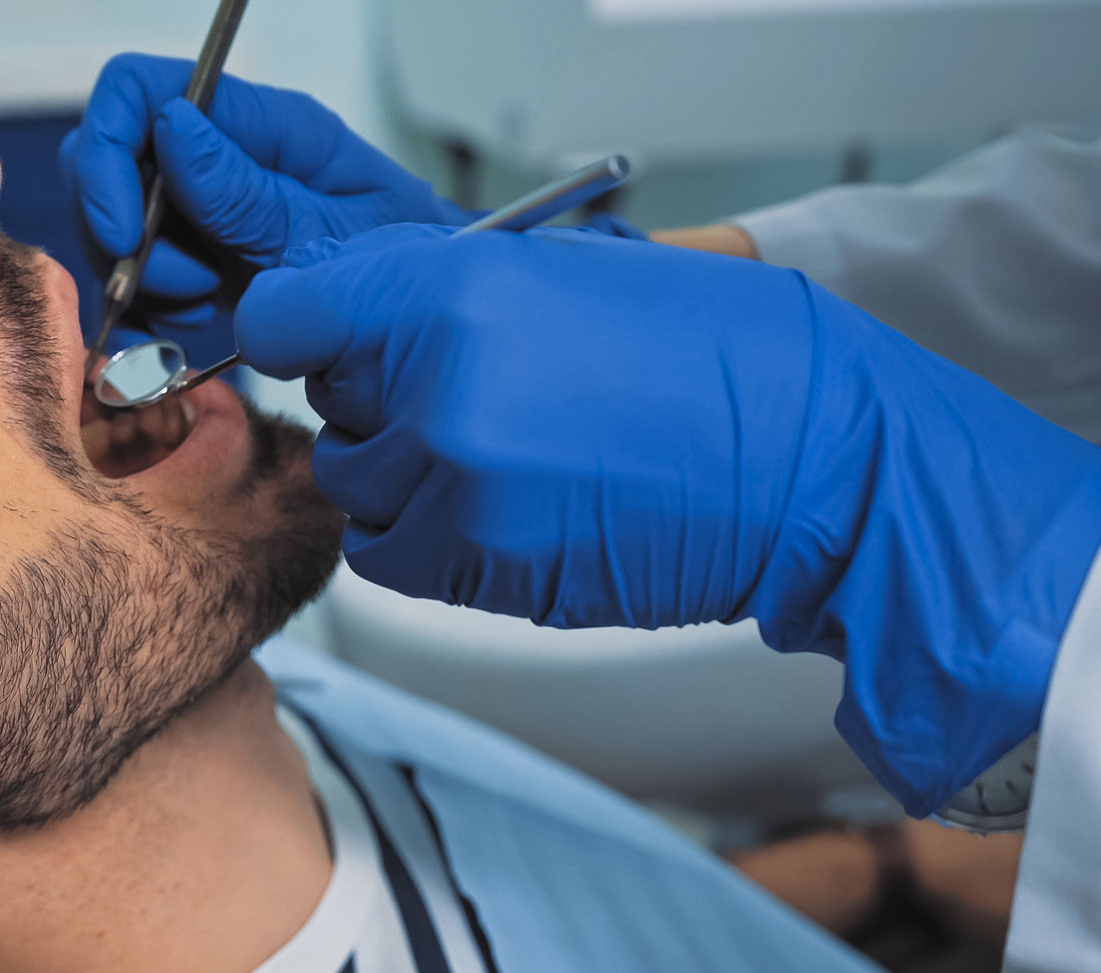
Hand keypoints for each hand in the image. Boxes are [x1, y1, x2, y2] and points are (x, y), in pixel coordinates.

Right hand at [59, 53, 640, 342]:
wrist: (426, 316)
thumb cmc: (401, 264)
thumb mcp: (328, 235)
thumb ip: (245, 189)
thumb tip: (171, 126)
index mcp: (258, 122)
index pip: (138, 90)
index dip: (110, 156)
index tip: (122, 233)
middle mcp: (221, 153)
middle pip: (106, 160)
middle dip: (124, 234)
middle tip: (188, 286)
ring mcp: (204, 204)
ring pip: (113, 226)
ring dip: (142, 279)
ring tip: (208, 305)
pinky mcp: (197, 253)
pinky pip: (134, 274)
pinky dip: (149, 309)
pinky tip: (195, 324)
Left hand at [236, 224, 1100, 814]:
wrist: (815, 467)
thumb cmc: (724, 357)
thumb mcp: (574, 273)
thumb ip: (453, 292)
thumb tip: (375, 313)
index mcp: (452, 295)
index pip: (285, 315)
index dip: (305, 328)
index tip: (327, 339)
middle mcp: (434, 392)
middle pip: (329, 401)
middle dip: (379, 396)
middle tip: (466, 392)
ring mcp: (452, 489)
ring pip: (357, 482)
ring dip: (404, 472)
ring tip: (502, 455)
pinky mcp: (476, 571)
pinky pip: (388, 555)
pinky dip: (423, 537)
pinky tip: (497, 510)